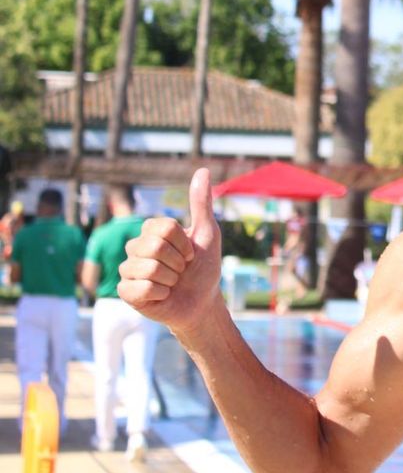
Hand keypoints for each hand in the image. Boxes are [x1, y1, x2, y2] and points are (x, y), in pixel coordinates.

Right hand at [119, 168, 223, 333]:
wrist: (202, 302)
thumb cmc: (204, 268)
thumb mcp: (207, 233)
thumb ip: (201, 203)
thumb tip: (203, 170)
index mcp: (151, 232)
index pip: (164, 227)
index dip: (184, 244)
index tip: (190, 253)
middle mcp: (135, 247)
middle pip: (154, 246)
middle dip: (178, 262)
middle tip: (181, 270)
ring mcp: (127, 270)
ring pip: (147, 268)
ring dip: (170, 279)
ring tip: (172, 283)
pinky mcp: (125, 292)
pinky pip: (141, 288)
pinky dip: (160, 293)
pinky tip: (162, 296)